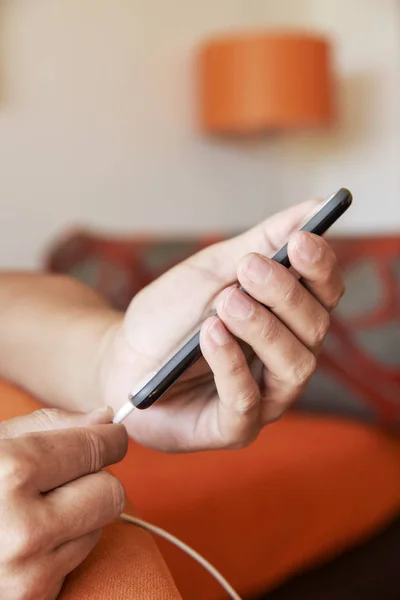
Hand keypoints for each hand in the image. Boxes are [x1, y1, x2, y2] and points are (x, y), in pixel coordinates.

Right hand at [0, 408, 126, 599]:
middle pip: (110, 492)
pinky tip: (28, 539)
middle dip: (95, 478)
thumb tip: (105, 418)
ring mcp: (27, 572)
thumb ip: (52, 425)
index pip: (96, 448)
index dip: (109, 438)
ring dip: (79, 514)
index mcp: (9, 473)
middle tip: (65, 476)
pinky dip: (63, 545)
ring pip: (99, 527)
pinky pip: (78, 559)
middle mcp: (22, 528)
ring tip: (35, 509)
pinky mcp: (33, 599)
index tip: (110, 435)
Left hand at [102, 199, 344, 451]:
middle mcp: (285, 357)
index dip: (320, 267)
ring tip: (226, 302)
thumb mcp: (213, 269)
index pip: (325, 293)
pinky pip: (247, 400)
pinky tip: (210, 335)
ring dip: (262, 328)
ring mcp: (264, 396)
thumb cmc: (171, 314)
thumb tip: (313, 206)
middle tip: (250, 269)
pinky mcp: (234, 427)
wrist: (122, 356)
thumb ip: (263, 241)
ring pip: (294, 365)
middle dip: (285, 294)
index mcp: (286, 318)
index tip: (302, 239)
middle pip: (315, 327)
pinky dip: (230, 363)